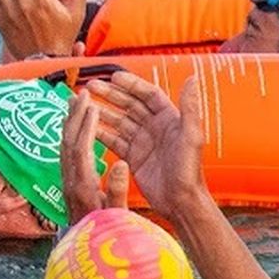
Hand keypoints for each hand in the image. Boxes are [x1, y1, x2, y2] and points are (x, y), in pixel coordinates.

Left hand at [60, 89, 128, 225]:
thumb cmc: (109, 237)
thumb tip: (120, 163)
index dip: (86, 127)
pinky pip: (66, 152)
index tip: (93, 107)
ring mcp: (67, 183)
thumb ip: (117, 190)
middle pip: (68, 142)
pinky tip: (75, 125)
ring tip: (76, 100)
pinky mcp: (68, 184)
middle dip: (74, 116)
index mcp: (84, 187)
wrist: (89, 255)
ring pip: (64, 145)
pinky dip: (70, 133)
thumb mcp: (118, 216)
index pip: (81, 150)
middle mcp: (71, 182)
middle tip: (82, 93)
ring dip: (70, 121)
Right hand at [86, 73, 207, 220]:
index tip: (113, 77)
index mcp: (169, 118)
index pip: (148, 94)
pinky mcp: (133, 157)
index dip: (131, 84)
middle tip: (91, 86)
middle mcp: (155, 127)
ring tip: (85, 103)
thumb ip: (190, 107)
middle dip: (110, 94)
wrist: (181, 202)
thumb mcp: (191, 136)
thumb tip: (193, 79)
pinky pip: (114, 141)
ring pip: (119, 121)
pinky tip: (87, 128)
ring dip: (103, 111)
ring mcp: (143, 142)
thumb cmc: (189, 170)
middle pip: (129, 104)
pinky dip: (101, 133)